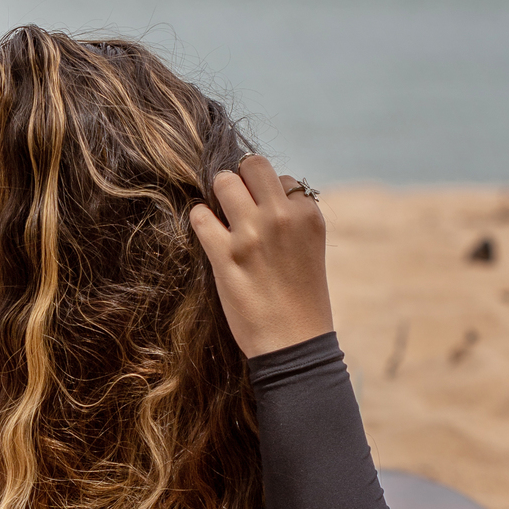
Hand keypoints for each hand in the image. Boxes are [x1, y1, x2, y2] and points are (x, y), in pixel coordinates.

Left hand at [189, 155, 333, 357]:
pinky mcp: (224, 255)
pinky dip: (200, 221)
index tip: (265, 215)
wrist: (293, 343)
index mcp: (308, 215)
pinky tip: (210, 235)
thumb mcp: (308, 248)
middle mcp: (281, 217)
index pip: (283, 179)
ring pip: (223, 182)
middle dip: (241, 180)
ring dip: (219, 196)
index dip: (269, 195)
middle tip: (236, 203)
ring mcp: (251, 234)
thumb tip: (260, 196)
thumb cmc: (301, 298)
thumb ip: (290, 219)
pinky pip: (200, 215)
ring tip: (222, 218)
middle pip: (252, 165)